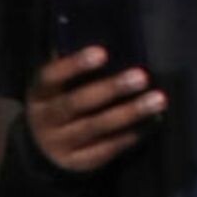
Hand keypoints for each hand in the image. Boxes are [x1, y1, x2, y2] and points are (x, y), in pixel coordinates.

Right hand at [26, 45, 164, 176]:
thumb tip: (99, 32)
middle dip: (110, 89)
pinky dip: (130, 135)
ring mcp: (61, 144)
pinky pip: (106, 149)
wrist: (43, 155)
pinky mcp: (79, 163)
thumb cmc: (58, 106)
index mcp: (39, 95)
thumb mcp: (54, 89)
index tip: (102, 52)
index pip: (51, 77)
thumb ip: (70, 68)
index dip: (74, 65)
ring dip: (129, 113)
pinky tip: (151, 122)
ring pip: (96, 127)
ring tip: (157, 99)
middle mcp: (46, 120)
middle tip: (141, 76)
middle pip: (76, 104)